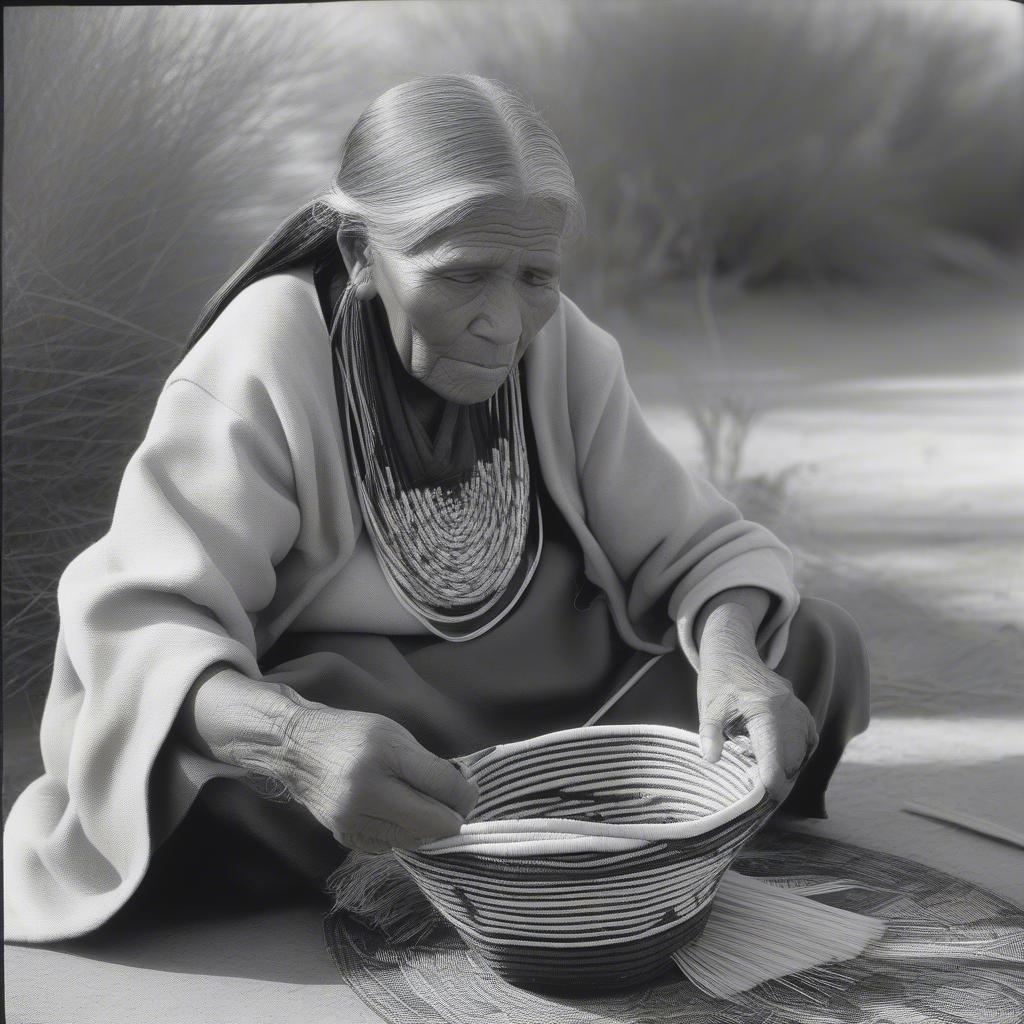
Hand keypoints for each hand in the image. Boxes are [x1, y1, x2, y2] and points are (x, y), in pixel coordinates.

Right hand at [274, 700, 478, 852]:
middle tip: (456, 807)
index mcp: (382, 755)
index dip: (465, 793)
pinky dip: (404, 835)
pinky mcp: (344, 837)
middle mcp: (365, 791)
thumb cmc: (353, 735)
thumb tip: (462, 796)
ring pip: (414, 840)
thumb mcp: (394, 734)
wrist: (296, 749)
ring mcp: (352, 819)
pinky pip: (391, 847)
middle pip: (432, 822)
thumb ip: (427, 765)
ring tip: (428, 809)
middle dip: (453, 817)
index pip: (442, 785)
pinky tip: (399, 816)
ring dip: (429, 829)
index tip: (468, 792)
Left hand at [695, 603, 817, 801]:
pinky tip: (781, 761)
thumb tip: (710, 759)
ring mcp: (797, 708)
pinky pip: (807, 739)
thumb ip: (709, 733)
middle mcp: (787, 710)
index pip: (775, 756)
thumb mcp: (709, 707)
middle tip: (763, 798)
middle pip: (791, 758)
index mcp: (765, 710)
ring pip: (802, 751)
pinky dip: (797, 755)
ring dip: (789, 769)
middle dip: (779, 781)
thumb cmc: (719, 681)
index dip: (771, 782)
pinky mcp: (800, 710)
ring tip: (770, 782)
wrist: (733, 652)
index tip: (764, 799)